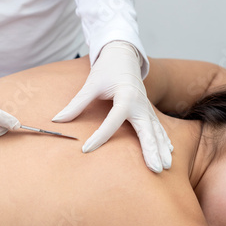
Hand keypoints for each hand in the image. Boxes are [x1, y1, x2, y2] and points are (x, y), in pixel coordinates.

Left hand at [52, 41, 172, 172]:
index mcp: (125, 96)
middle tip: (156, 169)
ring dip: (160, 149)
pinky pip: (158, 127)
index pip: (112, 121)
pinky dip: (163, 140)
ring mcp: (146, 107)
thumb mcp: (90, 85)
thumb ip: (76, 104)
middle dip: (151, 150)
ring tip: (166, 167)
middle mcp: (139, 103)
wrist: (123, 55)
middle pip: (146, 130)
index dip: (99, 136)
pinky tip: (168, 152)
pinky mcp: (148, 110)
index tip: (85, 149)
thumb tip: (57, 120)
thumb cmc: (106, 70)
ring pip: (156, 131)